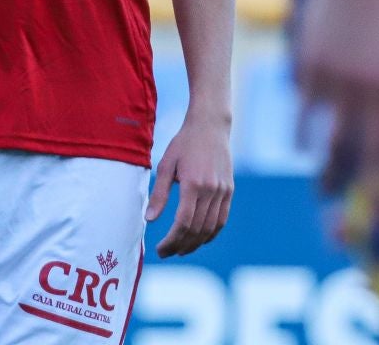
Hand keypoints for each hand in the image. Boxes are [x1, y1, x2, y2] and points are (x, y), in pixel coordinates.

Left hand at [147, 114, 233, 256]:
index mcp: (193, 183)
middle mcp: (211, 190)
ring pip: (210, 228)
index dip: (171, 240)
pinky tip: (198, 239)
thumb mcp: (166, 165)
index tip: (160, 249)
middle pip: (197, 229)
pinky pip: (221, 220)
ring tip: (180, 250)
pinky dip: (210, 234)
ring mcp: (223, 191)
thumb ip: (159, 194)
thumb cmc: (184, 144)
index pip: (183, 222)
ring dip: (195, 244)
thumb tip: (149, 219)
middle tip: (166, 253)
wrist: (210, 126)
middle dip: (180, 246)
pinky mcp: (229, 191)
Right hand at [292, 0, 378, 229]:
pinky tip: (305, 144)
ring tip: (325, 190)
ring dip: (327, 175)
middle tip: (344, 228)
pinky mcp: (311, 66)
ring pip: (330, 143)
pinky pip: (305, 115)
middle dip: (358, 201)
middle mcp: (378, 86)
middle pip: (368, 157)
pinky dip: (304, 136)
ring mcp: (342, 76)